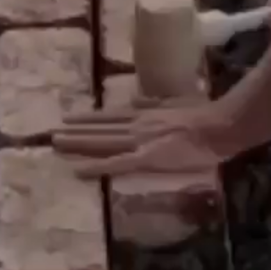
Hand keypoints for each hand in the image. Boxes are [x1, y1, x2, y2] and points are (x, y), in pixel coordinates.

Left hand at [53, 98, 233, 178]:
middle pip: (100, 128)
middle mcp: (136, 125)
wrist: (218, 126)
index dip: (89, 118)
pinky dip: (94, 167)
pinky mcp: (145, 159)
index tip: (69, 118)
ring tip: (56, 144)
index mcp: (145, 113)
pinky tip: (76, 170)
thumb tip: (135, 99)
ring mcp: (138, 142)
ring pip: (101, 143)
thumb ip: (153, 102)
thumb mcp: (175, 100)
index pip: (110, 116)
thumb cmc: (205, 113)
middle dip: (75, 131)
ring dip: (77, 144)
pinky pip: (114, 164)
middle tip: (52, 133)